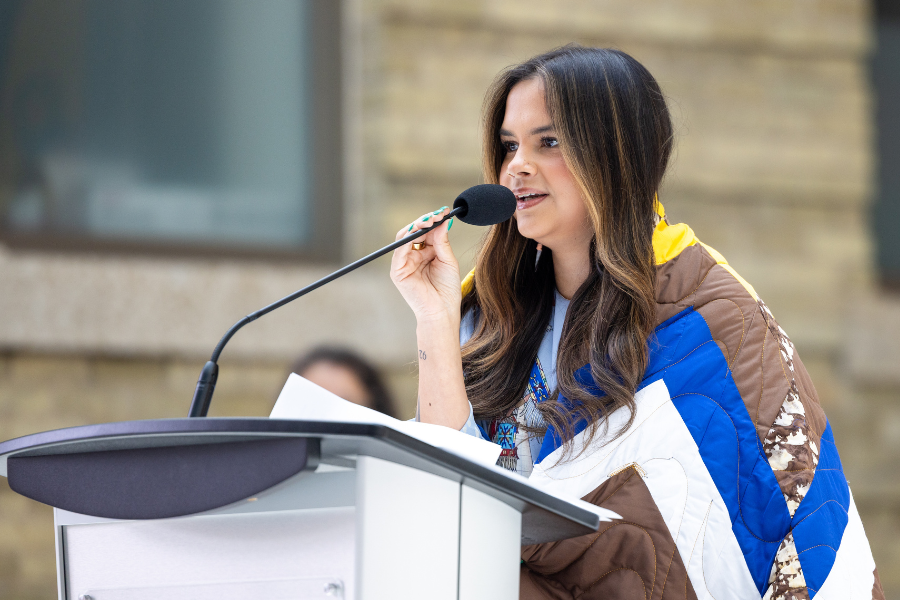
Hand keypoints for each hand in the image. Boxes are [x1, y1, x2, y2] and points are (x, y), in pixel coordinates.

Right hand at [390, 207, 460, 324]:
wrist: (442, 311)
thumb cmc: (447, 290)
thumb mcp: (447, 260)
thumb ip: (442, 241)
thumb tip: (442, 221)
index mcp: (425, 254)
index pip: (425, 232)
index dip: (434, 220)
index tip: (445, 211)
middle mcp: (413, 257)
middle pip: (414, 232)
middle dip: (426, 220)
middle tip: (438, 214)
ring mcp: (404, 263)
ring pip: (405, 237)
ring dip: (417, 226)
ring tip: (431, 219)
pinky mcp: (397, 271)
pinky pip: (400, 250)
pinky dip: (408, 238)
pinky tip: (419, 229)